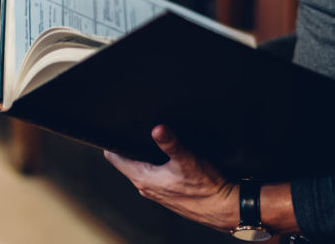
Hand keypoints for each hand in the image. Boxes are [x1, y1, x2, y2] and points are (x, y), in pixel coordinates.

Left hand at [104, 125, 237, 231]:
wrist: (222, 207)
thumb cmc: (205, 187)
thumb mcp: (187, 160)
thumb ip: (171, 143)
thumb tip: (157, 129)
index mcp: (143, 178)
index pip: (114, 158)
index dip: (112, 141)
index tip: (115, 127)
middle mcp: (145, 187)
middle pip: (126, 161)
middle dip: (128, 145)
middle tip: (134, 126)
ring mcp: (155, 191)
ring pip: (140, 168)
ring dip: (142, 154)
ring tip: (149, 137)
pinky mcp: (166, 192)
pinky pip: (152, 174)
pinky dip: (154, 163)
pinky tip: (167, 156)